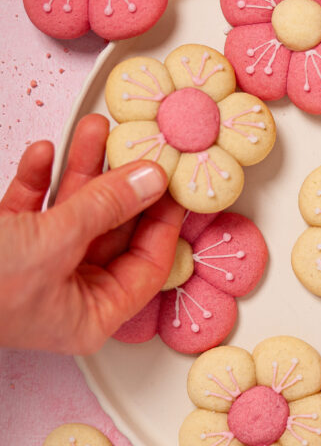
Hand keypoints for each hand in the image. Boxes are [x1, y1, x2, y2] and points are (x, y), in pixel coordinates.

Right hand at [0, 114, 184, 353]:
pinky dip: (37, 179)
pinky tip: (44, 152)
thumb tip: (151, 180)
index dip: (165, 222)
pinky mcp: (1, 246)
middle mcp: (66, 295)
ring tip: (95, 129)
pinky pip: (30, 209)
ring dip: (81, 170)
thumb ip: (105, 206)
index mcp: (89, 316)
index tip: (178, 184)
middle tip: (138, 144)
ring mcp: (33, 271)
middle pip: (111, 231)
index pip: (149, 266)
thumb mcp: (52, 241)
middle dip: (120, 182)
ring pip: (72, 213)